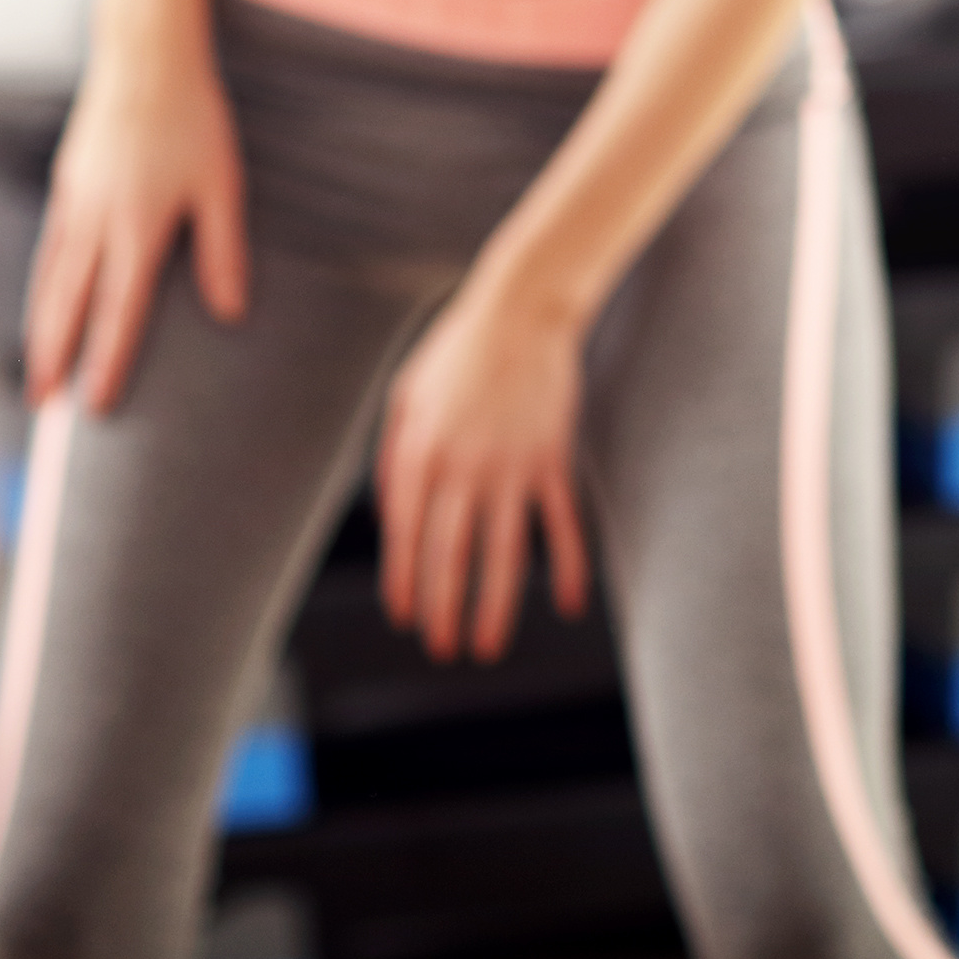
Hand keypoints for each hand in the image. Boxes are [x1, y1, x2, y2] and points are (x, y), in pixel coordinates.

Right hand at [24, 31, 248, 413]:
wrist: (145, 61)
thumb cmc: (195, 121)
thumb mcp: (221, 184)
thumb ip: (224, 250)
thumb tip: (232, 312)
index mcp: (137, 227)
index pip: (119, 310)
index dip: (106, 361)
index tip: (95, 405)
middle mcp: (95, 222)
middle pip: (67, 306)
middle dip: (53, 359)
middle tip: (41, 408)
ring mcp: (73, 203)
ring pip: (48, 281)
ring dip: (41, 329)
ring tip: (37, 370)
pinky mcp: (65, 186)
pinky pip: (48, 250)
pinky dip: (41, 287)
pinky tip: (45, 303)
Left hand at [376, 267, 593, 662]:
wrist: (522, 308)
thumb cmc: (456, 351)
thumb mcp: (405, 397)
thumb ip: (394, 457)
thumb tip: (392, 516)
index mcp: (419, 454)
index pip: (405, 537)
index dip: (405, 584)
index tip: (407, 618)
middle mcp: (463, 468)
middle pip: (449, 557)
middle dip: (443, 611)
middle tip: (444, 649)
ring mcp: (512, 466)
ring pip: (503, 553)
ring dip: (493, 606)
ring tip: (487, 647)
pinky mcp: (553, 459)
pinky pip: (561, 523)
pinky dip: (566, 566)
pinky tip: (567, 603)